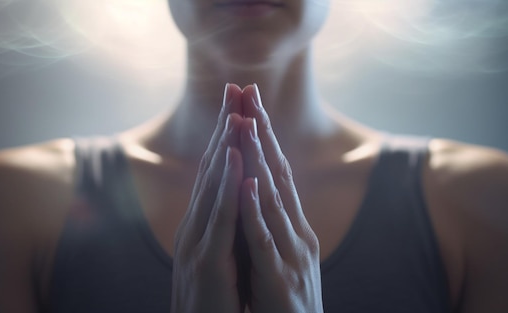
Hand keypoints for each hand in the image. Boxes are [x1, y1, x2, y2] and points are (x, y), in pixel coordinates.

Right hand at [170, 83, 244, 312]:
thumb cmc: (213, 302)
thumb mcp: (219, 258)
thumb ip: (224, 228)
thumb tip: (237, 199)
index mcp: (203, 225)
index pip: (217, 171)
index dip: (228, 135)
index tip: (240, 103)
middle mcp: (196, 226)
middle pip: (213, 168)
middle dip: (226, 126)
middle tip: (236, 88)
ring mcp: (198, 242)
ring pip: (214, 186)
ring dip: (225, 146)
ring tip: (237, 111)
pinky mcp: (206, 263)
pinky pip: (220, 219)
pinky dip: (227, 186)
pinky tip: (234, 159)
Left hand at [239, 84, 323, 312]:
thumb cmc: (283, 302)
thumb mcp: (277, 255)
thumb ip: (269, 225)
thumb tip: (254, 190)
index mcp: (293, 227)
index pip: (276, 172)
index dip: (263, 136)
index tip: (248, 102)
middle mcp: (296, 233)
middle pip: (277, 174)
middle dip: (262, 132)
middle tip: (249, 92)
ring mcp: (290, 255)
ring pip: (272, 199)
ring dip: (258, 159)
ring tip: (246, 123)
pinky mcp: (279, 279)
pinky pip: (264, 240)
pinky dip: (256, 210)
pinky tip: (247, 183)